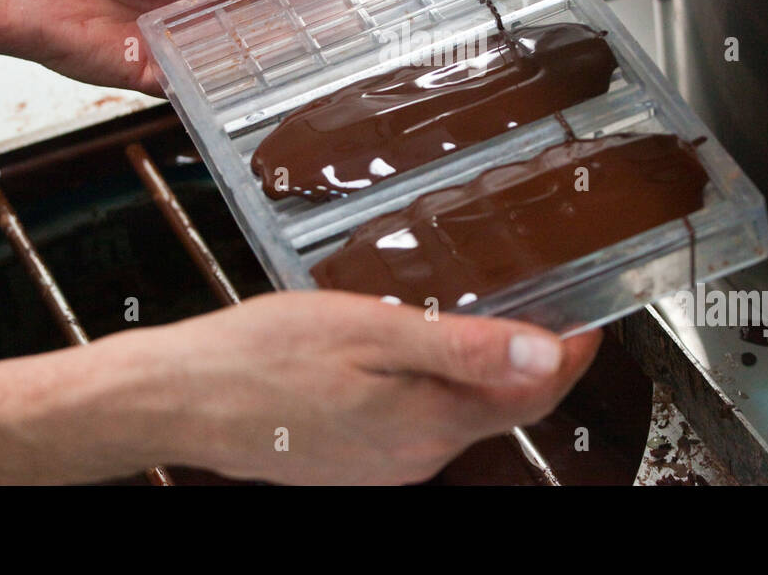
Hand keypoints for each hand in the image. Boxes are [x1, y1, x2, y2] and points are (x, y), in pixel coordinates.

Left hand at [0, 0, 315, 93]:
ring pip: (241, 55)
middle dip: (297, 22)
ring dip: (272, 54)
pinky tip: (259, 78)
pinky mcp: (161, 77)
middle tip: (339, 24)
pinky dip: (230, 84)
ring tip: (314, 51)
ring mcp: (183, 44)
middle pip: (261, 19)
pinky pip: (205, 85)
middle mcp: (199, 7)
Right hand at [105, 291, 601, 484]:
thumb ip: (463, 348)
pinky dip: (441, 386)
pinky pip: (422, 421)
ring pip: (462, 414)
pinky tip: (421, 350)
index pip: (533, 395)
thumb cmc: (260, 358)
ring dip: (486, 372)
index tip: (589, 316)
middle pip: (502, 408)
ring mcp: (385, 465)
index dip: (571, 353)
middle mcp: (415, 458)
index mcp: (427, 426)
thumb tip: (546, 355)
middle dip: (535, 361)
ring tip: (490, 316)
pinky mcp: (359, 459)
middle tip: (546, 302)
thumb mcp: (369, 330)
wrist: (178, 398)